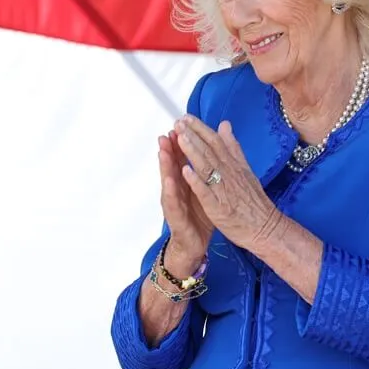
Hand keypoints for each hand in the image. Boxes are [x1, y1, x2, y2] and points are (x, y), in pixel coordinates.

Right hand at [157, 129, 212, 264]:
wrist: (194, 245)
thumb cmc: (198, 217)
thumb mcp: (202, 191)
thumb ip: (201, 172)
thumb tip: (205, 152)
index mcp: (185, 184)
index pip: (181, 159)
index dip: (181, 142)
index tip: (181, 124)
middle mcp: (176, 191)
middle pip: (171, 167)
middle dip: (169, 149)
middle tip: (167, 132)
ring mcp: (173, 204)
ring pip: (168, 181)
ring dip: (165, 165)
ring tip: (164, 150)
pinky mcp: (175, 218)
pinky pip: (172, 202)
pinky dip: (171, 190)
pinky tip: (171, 179)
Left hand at [173, 115, 282, 251]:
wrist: (266, 228)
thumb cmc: (253, 201)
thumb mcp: (245, 169)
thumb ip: (233, 147)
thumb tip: (224, 125)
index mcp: (234, 165)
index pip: (216, 142)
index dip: (200, 129)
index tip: (186, 117)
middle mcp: (229, 174)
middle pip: (210, 151)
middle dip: (193, 135)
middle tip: (178, 122)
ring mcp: (224, 190)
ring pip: (207, 167)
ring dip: (193, 152)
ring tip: (180, 138)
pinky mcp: (219, 207)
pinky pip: (207, 192)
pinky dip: (197, 181)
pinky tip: (186, 170)